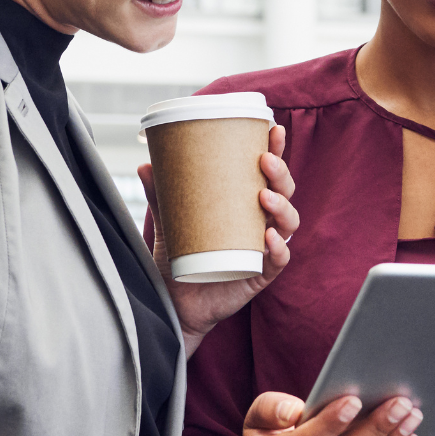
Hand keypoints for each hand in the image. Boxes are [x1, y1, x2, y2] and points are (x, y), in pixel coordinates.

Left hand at [141, 124, 298, 353]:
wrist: (174, 307)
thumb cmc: (179, 262)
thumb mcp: (169, 224)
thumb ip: (160, 197)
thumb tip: (146, 165)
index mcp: (245, 207)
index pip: (268, 174)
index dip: (276, 151)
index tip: (273, 129)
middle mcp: (260, 225)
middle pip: (285, 193)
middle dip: (281, 174)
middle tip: (265, 160)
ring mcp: (263, 250)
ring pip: (288, 224)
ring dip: (282, 207)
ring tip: (265, 196)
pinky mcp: (260, 276)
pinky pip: (279, 260)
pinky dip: (279, 248)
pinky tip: (268, 238)